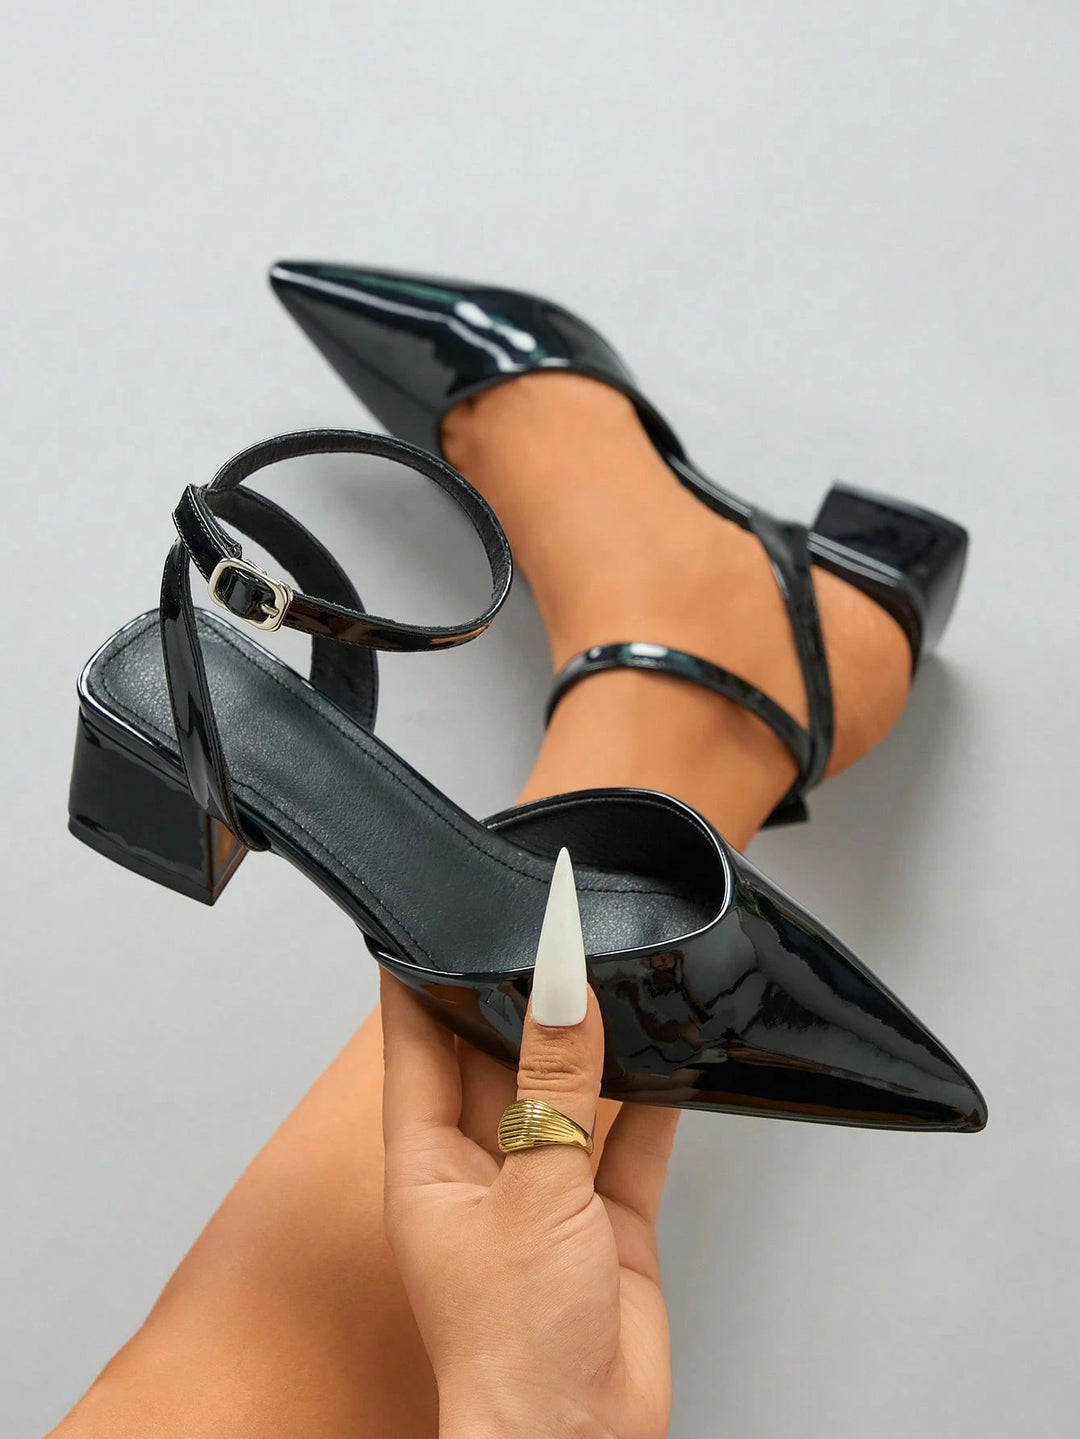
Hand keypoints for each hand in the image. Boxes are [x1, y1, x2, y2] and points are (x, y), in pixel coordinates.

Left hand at [380, 850, 677, 1438]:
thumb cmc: (513, 1347)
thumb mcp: (534, 1194)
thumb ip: (555, 1088)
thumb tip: (561, 993)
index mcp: (429, 1164)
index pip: (415, 1047)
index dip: (422, 981)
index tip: (436, 920)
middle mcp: (482, 1171)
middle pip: (493, 1060)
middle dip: (518, 1001)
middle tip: (546, 932)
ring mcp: (545, 1195)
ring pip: (564, 1095)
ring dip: (587, 1046)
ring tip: (609, 976)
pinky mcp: (604, 1222)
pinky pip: (625, 1141)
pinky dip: (646, 1100)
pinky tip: (667, 1056)